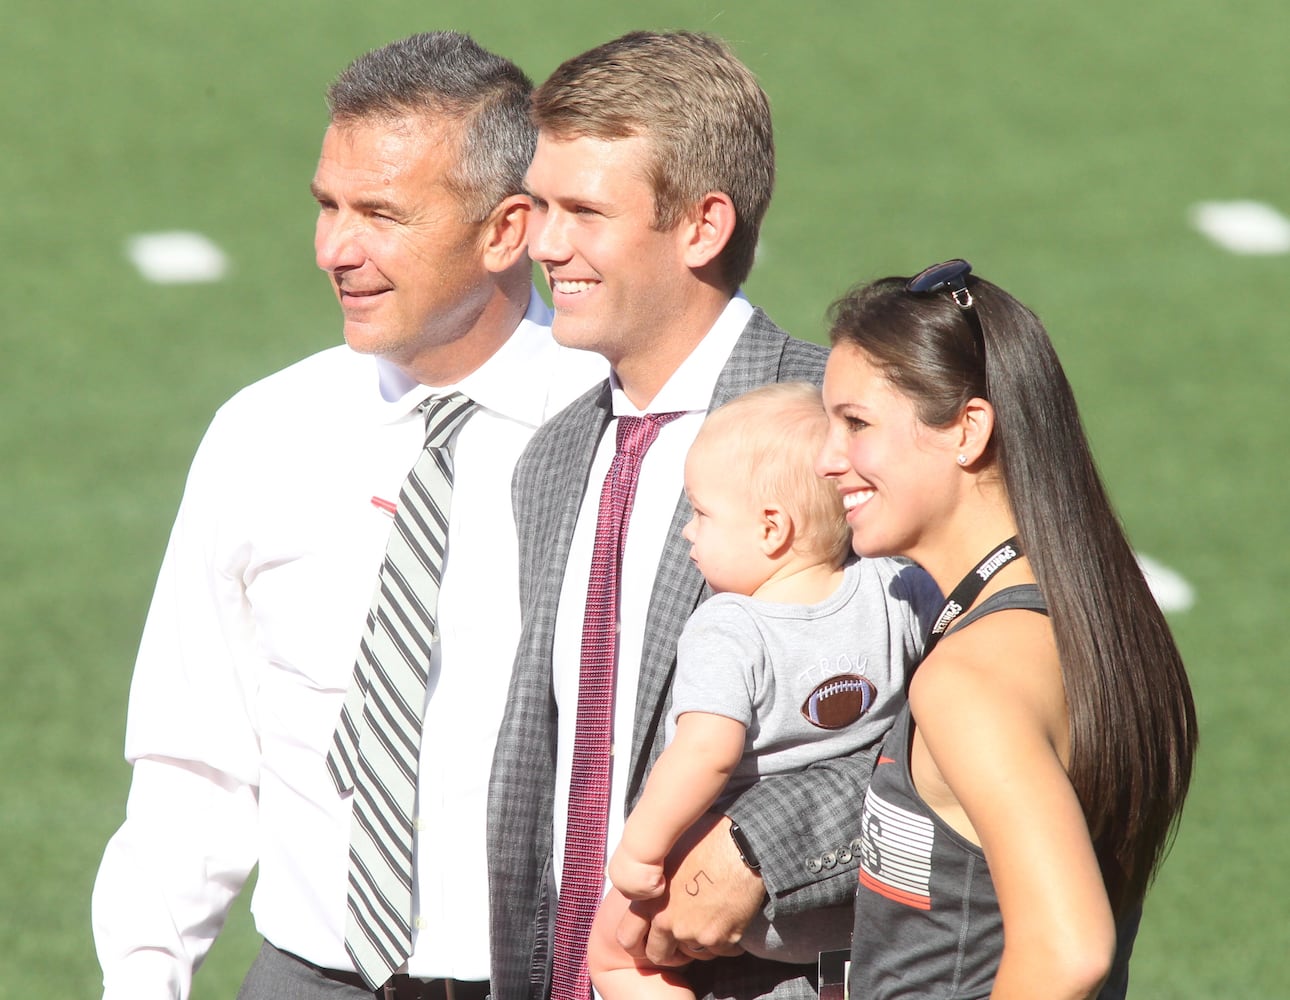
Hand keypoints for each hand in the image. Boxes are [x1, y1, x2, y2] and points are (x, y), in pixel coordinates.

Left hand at [616, 814, 760, 964]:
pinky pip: (720, 950)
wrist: (742, 844)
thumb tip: (647, 884)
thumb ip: (653, 880)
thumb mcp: (667, 856)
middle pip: (658, 955)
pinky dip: (726, 939)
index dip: (638, 942)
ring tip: (711, 917)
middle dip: (669, 951)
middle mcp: (667, 922)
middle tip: (682, 939)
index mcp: (648, 901)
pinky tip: (732, 916)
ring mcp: (695, 934)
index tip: (650, 939)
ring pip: (693, 953)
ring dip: (699, 943)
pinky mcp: (722, 939)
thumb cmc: (704, 839)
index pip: (627, 938)